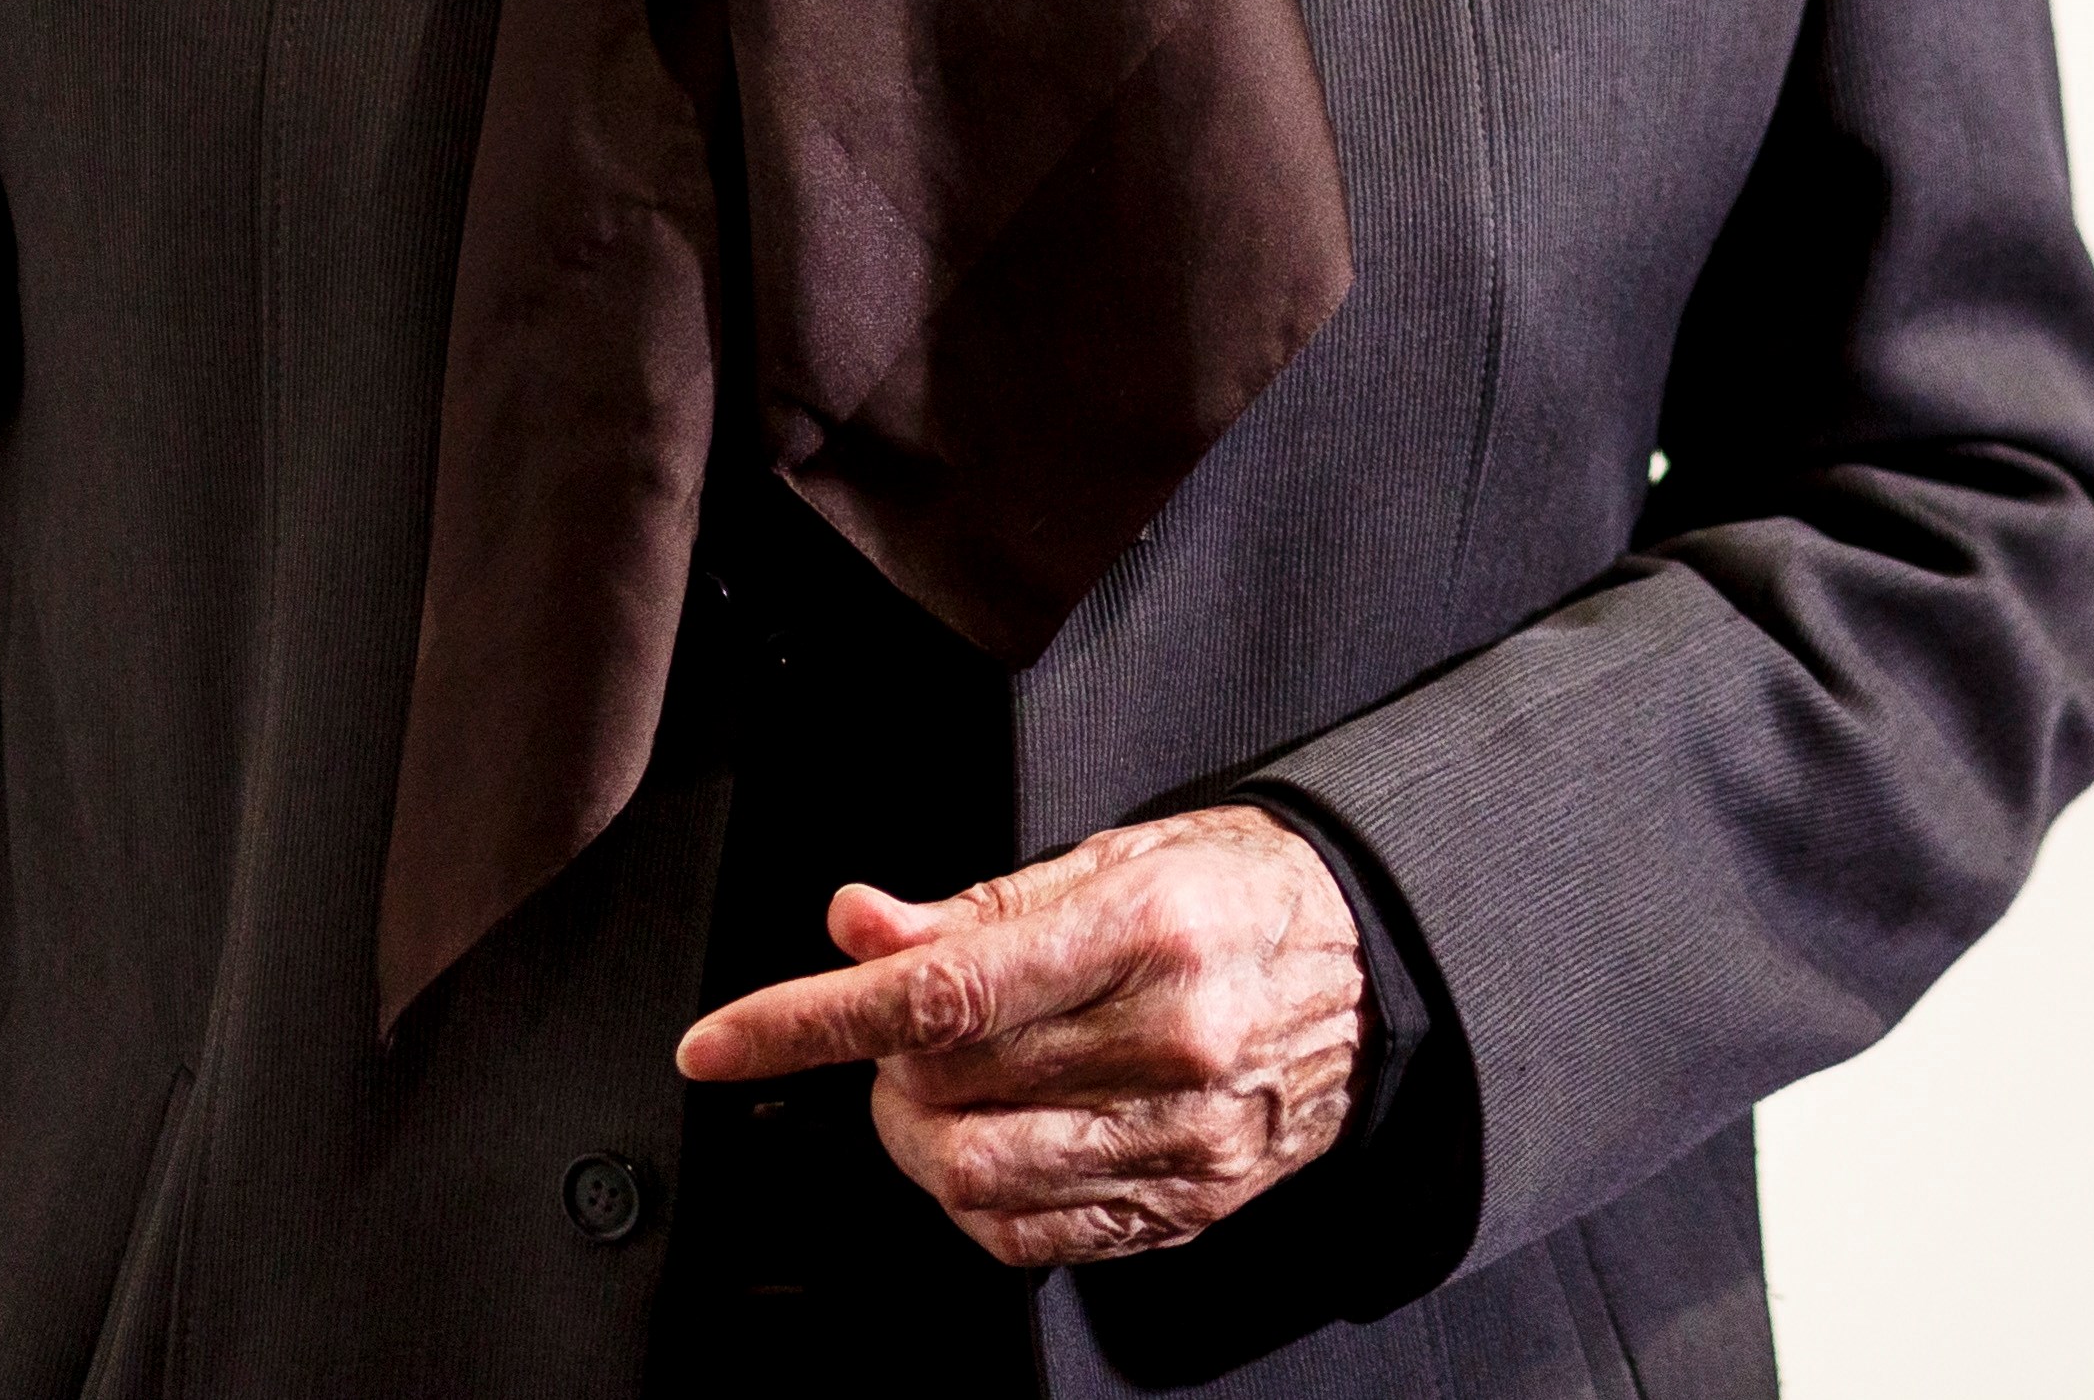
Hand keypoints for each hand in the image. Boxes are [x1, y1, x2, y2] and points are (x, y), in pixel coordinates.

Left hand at [674, 803, 1363, 1266]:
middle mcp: (1170, 1041)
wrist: (1373, 965)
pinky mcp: (1186, 1204)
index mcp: (1147, 929)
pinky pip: (1028, 1235)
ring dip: (916, 1137)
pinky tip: (995, 1137)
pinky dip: (973, 1196)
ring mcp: (1182, 1138)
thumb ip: (976, 906)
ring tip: (946, 1085)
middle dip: (879, 1065)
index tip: (721, 1042)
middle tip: (900, 1029)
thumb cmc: (1238, 893)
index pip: (940, 992)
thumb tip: (856, 923)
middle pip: (944, 1089)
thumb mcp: (1116, 857)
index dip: (809, 1021)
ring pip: (972, 1176)